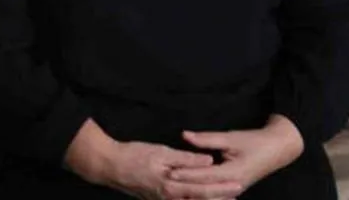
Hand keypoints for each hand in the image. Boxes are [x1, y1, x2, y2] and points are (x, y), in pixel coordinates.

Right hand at [103, 141, 244, 199]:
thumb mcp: (161, 152)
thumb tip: (209, 161)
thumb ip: (186, 159)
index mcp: (172, 187)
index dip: (222, 188)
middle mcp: (169, 199)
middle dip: (219, 199)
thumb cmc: (134, 156)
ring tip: (225, 197)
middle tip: (237, 193)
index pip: (203, 190)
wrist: (110, 166)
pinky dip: (193, 199)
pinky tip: (199, 196)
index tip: (238, 185)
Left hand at [168, 114, 304, 195]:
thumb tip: (185, 135)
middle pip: (204, 189)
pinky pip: (214, 194)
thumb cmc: (255, 142)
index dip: (186, 174)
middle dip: (185, 186)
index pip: (204, 176)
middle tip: (166, 181)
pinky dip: (200, 192)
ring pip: (208, 195)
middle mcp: (233, 186)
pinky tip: (187, 191)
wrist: (277, 150)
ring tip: (173, 187)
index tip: (169, 172)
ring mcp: (233, 190)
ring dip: (192, 191)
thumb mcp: (231, 138)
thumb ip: (207, 139)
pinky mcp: (232, 189)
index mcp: (233, 174)